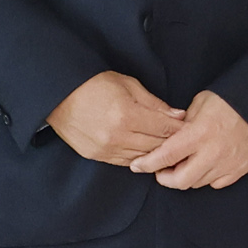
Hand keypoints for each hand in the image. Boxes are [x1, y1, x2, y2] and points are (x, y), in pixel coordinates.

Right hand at [48, 69, 183, 168]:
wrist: (59, 95)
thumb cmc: (94, 85)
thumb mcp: (128, 85)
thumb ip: (154, 103)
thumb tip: (177, 115)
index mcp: (127, 115)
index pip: (164, 128)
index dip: (179, 128)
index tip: (188, 126)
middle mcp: (117, 136)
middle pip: (156, 145)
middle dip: (171, 141)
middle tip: (182, 138)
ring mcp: (106, 149)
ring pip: (143, 157)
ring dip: (156, 152)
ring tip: (165, 145)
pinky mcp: (97, 156)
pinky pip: (125, 162)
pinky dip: (138, 157)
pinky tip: (145, 150)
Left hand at [132, 90, 247, 190]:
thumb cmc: (232, 100)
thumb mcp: (201, 102)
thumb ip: (183, 122)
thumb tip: (170, 135)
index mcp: (198, 134)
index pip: (165, 156)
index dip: (147, 164)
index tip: (137, 165)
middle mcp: (212, 153)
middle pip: (180, 181)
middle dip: (165, 178)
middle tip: (161, 169)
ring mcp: (227, 164)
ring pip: (197, 183)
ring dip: (186, 177)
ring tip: (183, 164)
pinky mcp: (240, 169)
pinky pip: (217, 183)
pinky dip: (207, 177)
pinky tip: (205, 165)